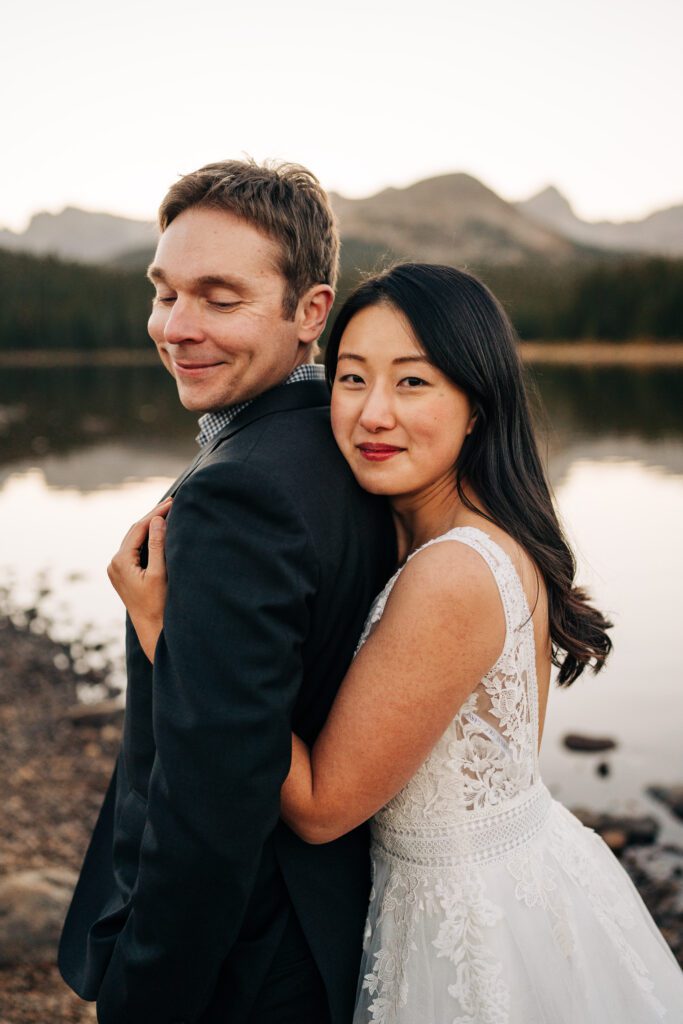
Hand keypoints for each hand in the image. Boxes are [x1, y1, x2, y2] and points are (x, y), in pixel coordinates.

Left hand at [107, 497, 171, 662]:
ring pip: (134, 540)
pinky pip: (134, 549)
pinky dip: (146, 539)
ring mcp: (116, 569)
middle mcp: (114, 564)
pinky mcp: (122, 574)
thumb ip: (157, 545)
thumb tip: (157, 520)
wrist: (152, 629)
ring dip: (149, 527)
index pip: (139, 528)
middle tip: (172, 503)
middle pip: (134, 532)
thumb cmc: (159, 604)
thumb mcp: (160, 572)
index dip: (156, 514)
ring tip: (167, 513)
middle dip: (152, 517)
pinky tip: (159, 532)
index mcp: (120, 561)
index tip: (172, 502)